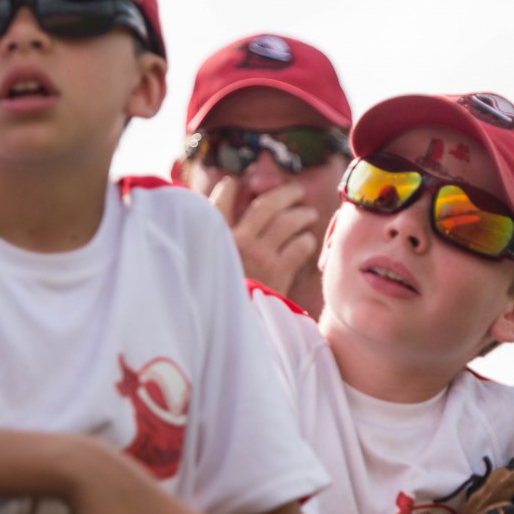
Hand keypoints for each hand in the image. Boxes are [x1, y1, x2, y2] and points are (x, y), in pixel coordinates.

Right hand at [210, 177, 320, 296]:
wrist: (229, 330)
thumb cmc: (215, 299)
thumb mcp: (204, 268)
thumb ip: (212, 245)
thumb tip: (219, 222)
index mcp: (212, 238)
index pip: (220, 201)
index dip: (231, 189)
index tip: (237, 183)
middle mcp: (236, 241)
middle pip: (265, 206)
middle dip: (284, 195)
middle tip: (296, 191)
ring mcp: (259, 255)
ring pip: (286, 222)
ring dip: (301, 214)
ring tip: (309, 213)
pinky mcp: (278, 272)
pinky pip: (299, 247)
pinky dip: (305, 241)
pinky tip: (307, 240)